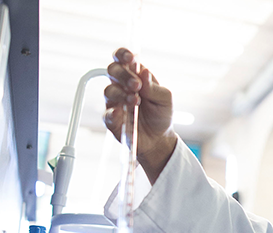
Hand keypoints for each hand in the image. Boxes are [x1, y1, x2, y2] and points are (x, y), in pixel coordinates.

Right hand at [104, 48, 176, 183]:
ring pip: (108, 90)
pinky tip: (120, 113)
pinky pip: (106, 113)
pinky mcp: (112, 119)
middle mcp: (122, 86)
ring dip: (121, 94)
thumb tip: (144, 72)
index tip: (130, 59)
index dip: (123, 54)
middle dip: (124, 75)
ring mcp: (115, 102)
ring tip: (135, 101)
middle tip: (137, 86)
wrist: (159, 138)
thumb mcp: (166, 99)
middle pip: (113, 70)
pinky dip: (112, 112)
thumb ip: (154, 87)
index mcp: (136, 76)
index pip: (123, 59)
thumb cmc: (161, 114)